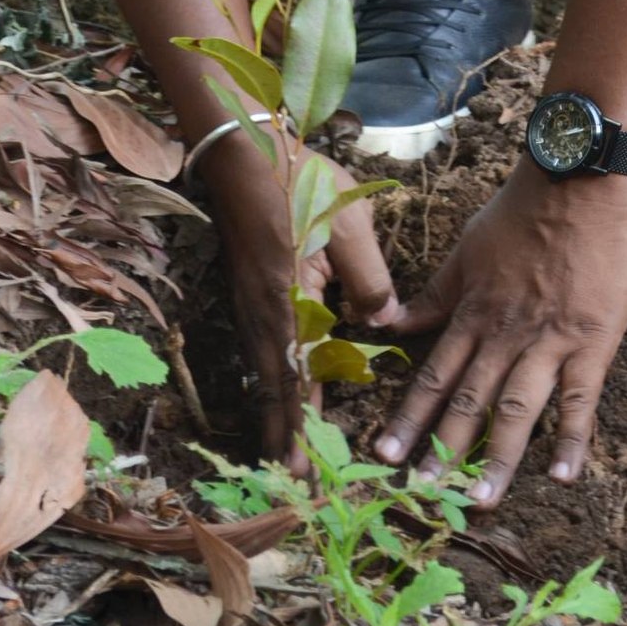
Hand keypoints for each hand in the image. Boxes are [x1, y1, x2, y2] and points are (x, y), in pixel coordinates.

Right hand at [201, 132, 400, 464]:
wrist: (242, 148)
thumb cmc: (299, 178)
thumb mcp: (348, 224)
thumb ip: (369, 279)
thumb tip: (384, 325)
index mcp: (288, 299)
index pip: (297, 374)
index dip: (300, 421)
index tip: (302, 464)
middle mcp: (263, 310)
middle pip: (273, 383)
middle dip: (282, 431)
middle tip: (288, 477)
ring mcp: (250, 300)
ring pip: (264, 367)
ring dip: (274, 408)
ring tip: (282, 448)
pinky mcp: (248, 288)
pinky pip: (259, 346)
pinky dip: (269, 377)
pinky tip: (278, 388)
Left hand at [370, 159, 626, 505]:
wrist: (576, 180)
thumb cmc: (520, 211)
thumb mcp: (466, 250)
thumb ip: (434, 295)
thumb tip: (391, 322)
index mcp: (473, 312)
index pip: (433, 374)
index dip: (409, 416)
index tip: (384, 454)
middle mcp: (503, 334)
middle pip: (469, 401)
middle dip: (443, 450)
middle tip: (422, 494)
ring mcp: (548, 341)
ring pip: (517, 410)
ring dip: (498, 460)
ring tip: (482, 502)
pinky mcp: (592, 341)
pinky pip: (580, 399)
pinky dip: (571, 438)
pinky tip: (563, 476)